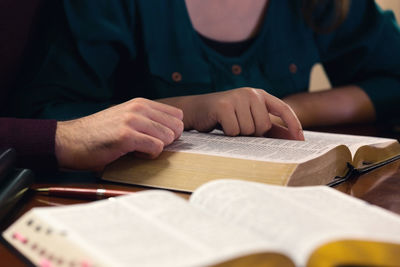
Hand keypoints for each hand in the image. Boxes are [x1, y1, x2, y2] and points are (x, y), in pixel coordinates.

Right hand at [55, 98, 183, 170]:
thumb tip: (174, 132)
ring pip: (168, 137)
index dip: (171, 130)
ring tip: (137, 149)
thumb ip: (147, 120)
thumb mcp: (125, 118)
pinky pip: (156, 148)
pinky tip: (133, 154)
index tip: (157, 138)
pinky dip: (148, 155)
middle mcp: (138, 108)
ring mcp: (132, 121)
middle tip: (147, 145)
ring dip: (156, 148)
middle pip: (176, 127)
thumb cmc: (98, 134)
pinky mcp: (126, 136)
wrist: (69, 141)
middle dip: (166, 141)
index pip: (177, 115)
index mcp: (140, 103)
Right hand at [160, 88, 303, 139]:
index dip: (293, 124)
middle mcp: (250, 93)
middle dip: (252, 133)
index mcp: (259, 95)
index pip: (283, 109)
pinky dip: (227, 134)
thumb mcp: (248, 119)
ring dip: (238, 134)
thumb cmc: (224, 117)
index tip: (300, 141)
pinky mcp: (223, 106)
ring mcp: (236, 98)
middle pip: (264, 126)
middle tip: (238, 126)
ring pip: (249, 130)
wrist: (196, 110)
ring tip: (228, 125)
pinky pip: (234, 131)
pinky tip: (220, 125)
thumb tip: (292, 139)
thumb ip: (269, 128)